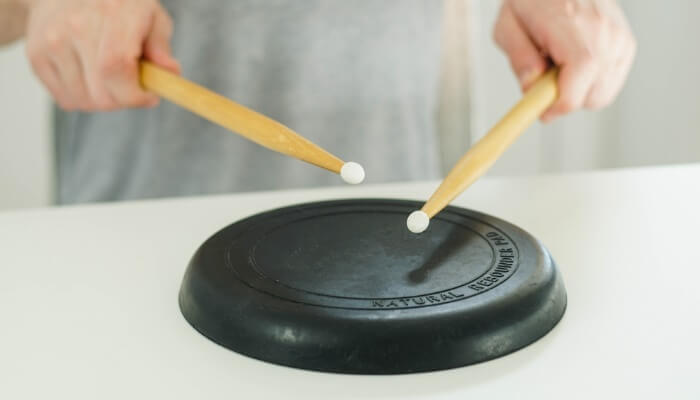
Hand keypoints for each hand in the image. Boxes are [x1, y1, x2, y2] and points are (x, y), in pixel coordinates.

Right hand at [24, 0, 179, 110]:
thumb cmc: (119, 5)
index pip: (116, 69)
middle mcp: (76, 27)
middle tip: (132, 89)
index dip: (135, 94)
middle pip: (100, 93)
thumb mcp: (151, 16)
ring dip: (103, 101)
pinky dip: (82, 98)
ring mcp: (52, 41)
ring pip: (82, 101)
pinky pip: (64, 98)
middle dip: (123, 101)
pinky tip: (90, 77)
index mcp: (112, 15)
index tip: (149, 96)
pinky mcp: (36, 55)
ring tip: (111, 80)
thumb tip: (170, 73)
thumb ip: (161, 46)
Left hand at [493, 0, 635, 121]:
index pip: (577, 82)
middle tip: (544, 81)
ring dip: (578, 93)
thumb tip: (531, 86)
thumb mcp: (508, 24)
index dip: (558, 106)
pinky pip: (610, 83)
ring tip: (559, 66)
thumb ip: (518, 57)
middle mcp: (605, 33)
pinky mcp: (627, 44)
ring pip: (603, 94)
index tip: (541, 112)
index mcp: (573, 26)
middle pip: (593, 96)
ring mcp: (620, 38)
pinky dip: (591, 84)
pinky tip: (574, 64)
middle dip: (565, 100)